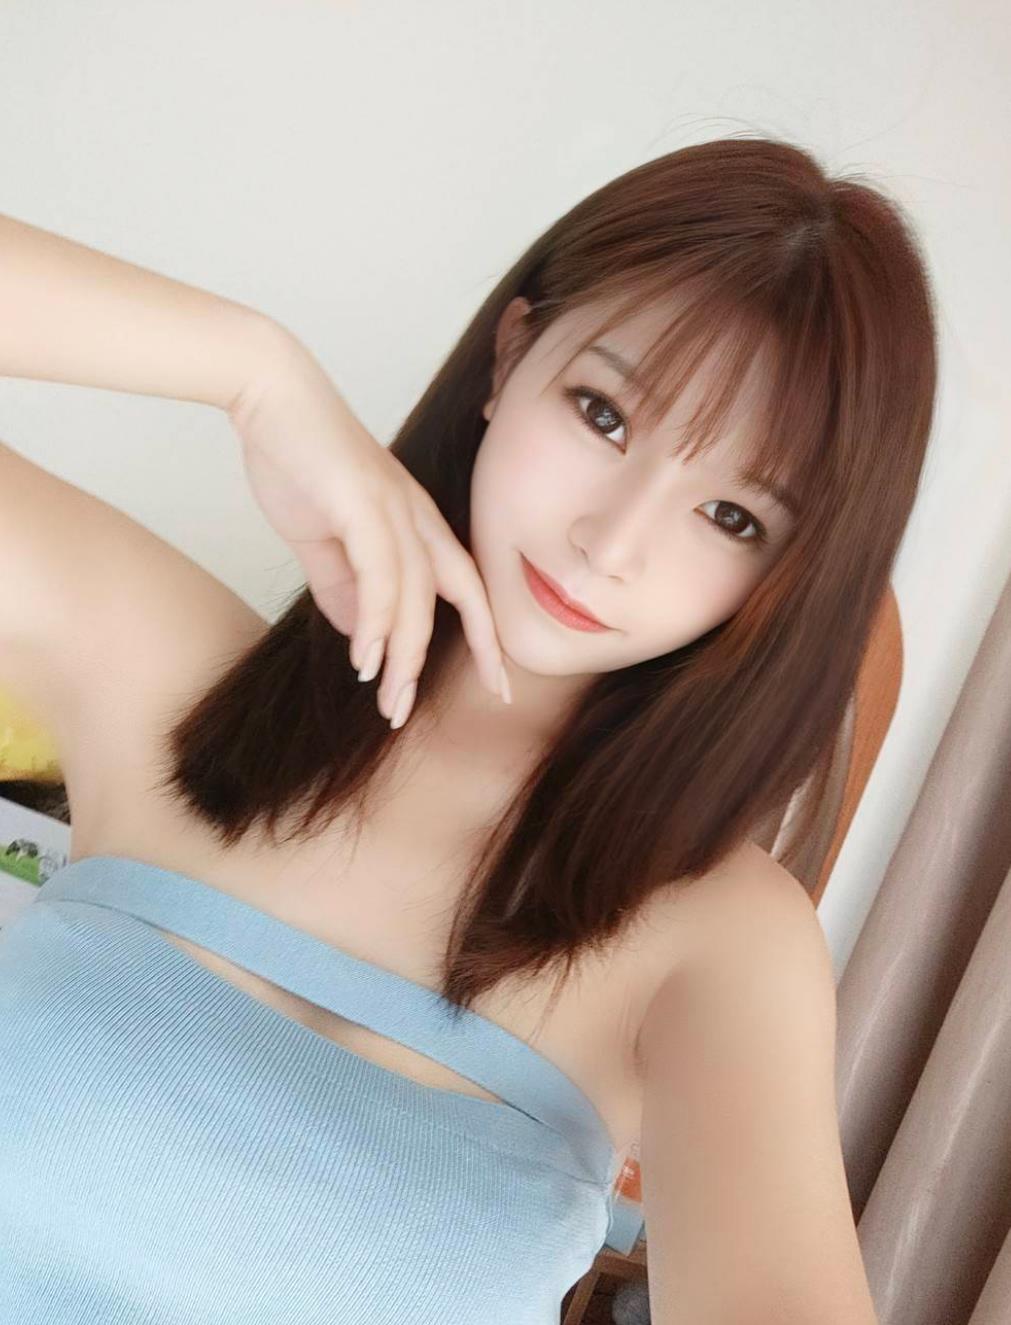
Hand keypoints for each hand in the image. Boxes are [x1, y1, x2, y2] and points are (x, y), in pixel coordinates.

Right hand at [227, 328, 509, 727]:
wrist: (268, 394)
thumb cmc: (297, 461)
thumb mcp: (321, 539)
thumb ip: (343, 588)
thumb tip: (362, 637)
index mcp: (416, 523)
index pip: (466, 588)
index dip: (485, 637)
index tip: (497, 685)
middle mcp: (418, 516)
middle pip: (455, 598)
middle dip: (450, 659)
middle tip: (415, 712)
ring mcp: (395, 506)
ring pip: (417, 594)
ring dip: (403, 654)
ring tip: (388, 700)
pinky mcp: (364, 500)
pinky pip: (381, 572)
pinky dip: (377, 619)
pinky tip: (366, 657)